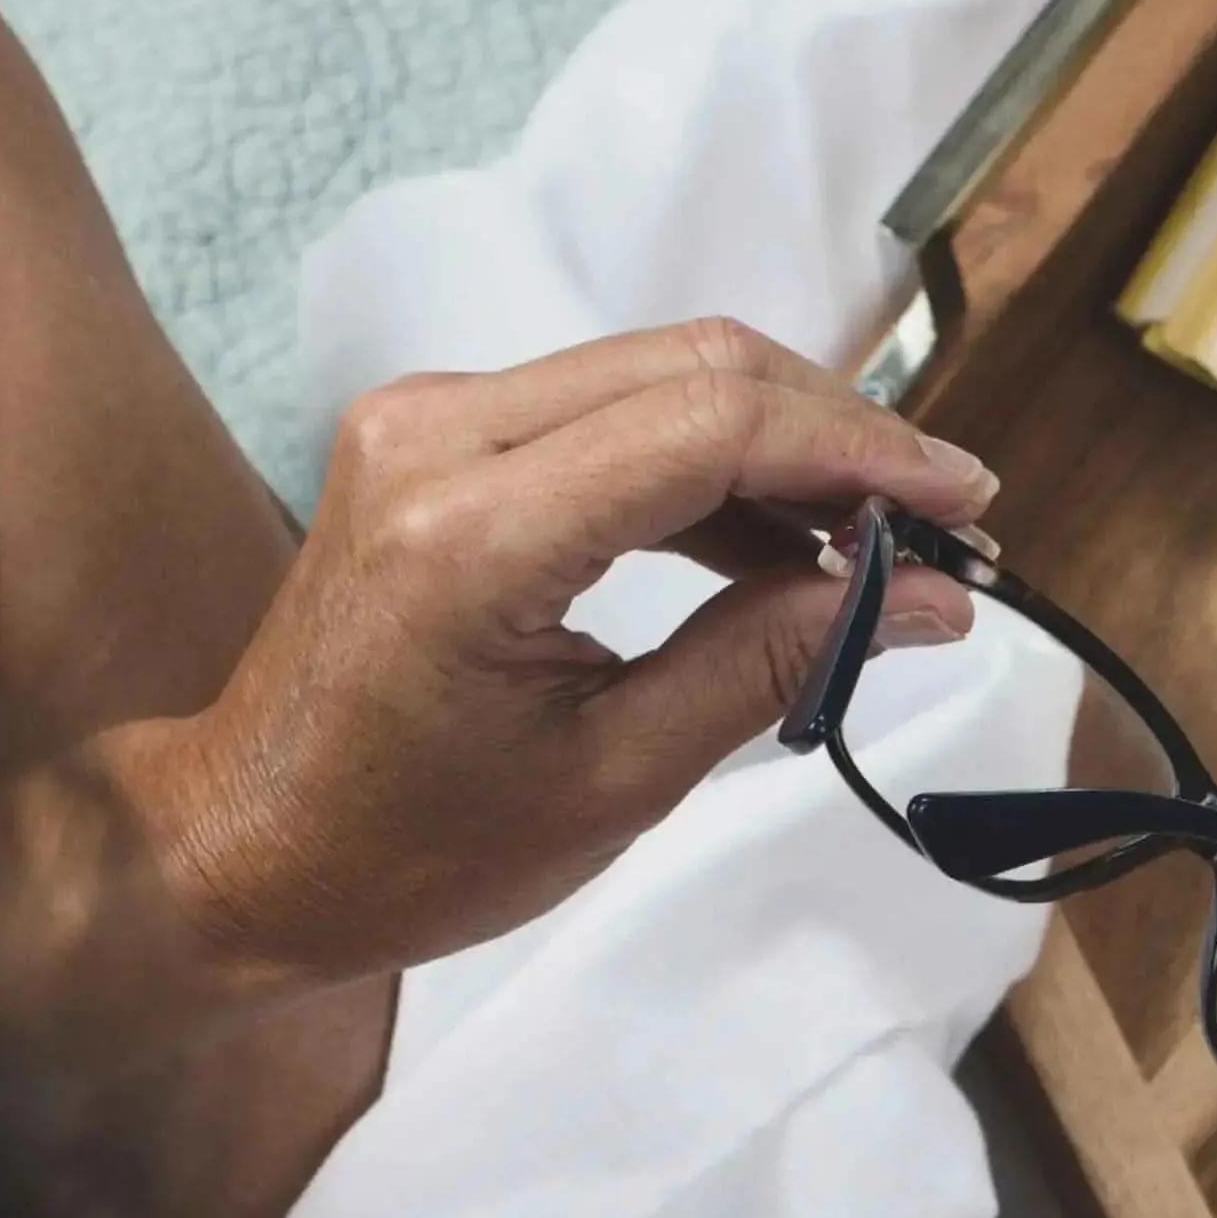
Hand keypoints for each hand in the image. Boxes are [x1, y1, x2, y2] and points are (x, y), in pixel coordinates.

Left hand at [107, 320, 997, 988]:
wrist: (245, 845)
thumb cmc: (414, 850)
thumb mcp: (619, 777)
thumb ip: (775, 660)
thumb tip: (925, 596)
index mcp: (475, 531)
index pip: (715, 427)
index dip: (865, 453)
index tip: (970, 506)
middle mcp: (440, 433)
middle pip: (699, 367)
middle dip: (845, 435)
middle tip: (952, 522)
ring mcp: (429, 418)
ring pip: (664, 372)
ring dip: (790, 442)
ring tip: (889, 540)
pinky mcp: (436, 432)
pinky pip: (612, 409)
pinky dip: (716, 461)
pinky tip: (791, 540)